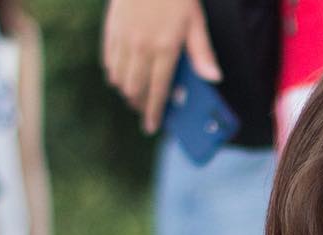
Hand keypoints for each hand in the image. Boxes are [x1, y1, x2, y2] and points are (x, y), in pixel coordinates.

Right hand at [102, 0, 220, 133]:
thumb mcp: (195, 19)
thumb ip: (202, 51)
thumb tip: (213, 78)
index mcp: (166, 48)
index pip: (158, 91)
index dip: (154, 112)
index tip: (151, 127)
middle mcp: (142, 47)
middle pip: (136, 89)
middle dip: (139, 105)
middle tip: (145, 111)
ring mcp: (124, 38)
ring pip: (119, 78)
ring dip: (126, 91)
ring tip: (134, 95)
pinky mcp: (112, 27)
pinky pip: (108, 60)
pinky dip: (114, 73)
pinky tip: (119, 76)